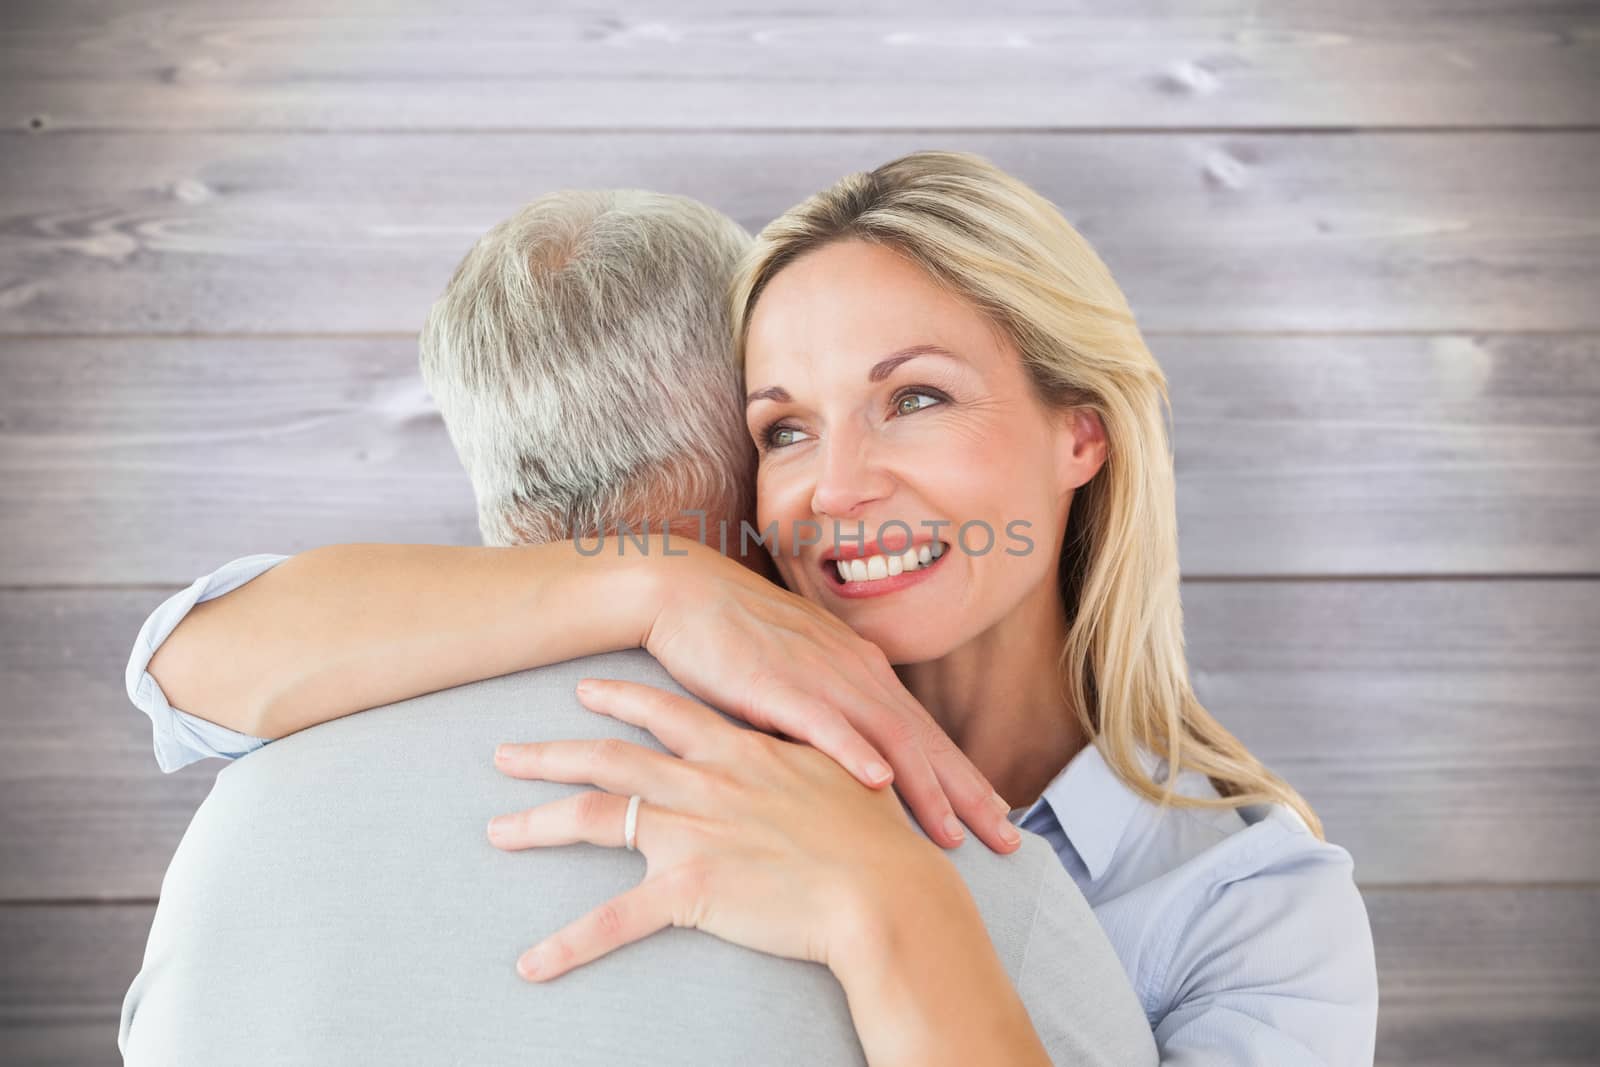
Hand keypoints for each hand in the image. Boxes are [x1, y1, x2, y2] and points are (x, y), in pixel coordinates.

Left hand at [485, 677, 944, 981]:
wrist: (884, 886)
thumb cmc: (873, 834)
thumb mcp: (840, 772)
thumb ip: (805, 754)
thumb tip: (798, 749)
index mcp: (738, 750)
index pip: (665, 712)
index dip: (621, 699)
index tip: (585, 691)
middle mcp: (704, 781)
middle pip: (609, 758)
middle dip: (551, 753)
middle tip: (504, 752)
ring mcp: (692, 831)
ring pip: (595, 819)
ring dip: (538, 822)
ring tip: (496, 831)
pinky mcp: (690, 888)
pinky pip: (614, 920)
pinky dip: (569, 944)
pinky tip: (532, 964)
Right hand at [640, 539, 1018, 853]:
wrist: (682, 590)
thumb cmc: (735, 635)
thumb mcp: (798, 674)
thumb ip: (828, 712)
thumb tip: (850, 763)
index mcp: (862, 669)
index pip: (926, 732)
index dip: (964, 776)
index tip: (999, 815)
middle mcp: (855, 671)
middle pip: (926, 740)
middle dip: (970, 793)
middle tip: (1009, 840)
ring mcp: (820, 675)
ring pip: (888, 736)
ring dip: (925, 787)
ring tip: (956, 832)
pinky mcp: (777, 682)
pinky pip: (825, 722)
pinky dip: (854, 752)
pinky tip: (878, 783)